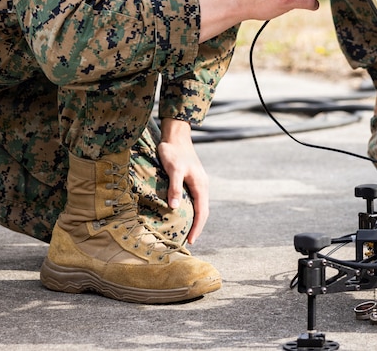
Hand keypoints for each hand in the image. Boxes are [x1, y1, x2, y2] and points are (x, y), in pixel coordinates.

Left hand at [156, 118, 208, 243]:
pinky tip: (182, 214)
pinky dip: (190, 210)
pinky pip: (194, 199)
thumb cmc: (173, 151)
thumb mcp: (174, 169)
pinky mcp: (191, 180)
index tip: (191, 241)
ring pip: (199, 205)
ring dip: (194, 219)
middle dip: (197, 227)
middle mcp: (202, 185)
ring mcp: (198, 183)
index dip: (197, 227)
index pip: (202, 212)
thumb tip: (175, 208)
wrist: (175, 135)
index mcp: (201, 185)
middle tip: (188, 242)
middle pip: (203, 211)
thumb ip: (175, 187)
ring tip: (186, 232)